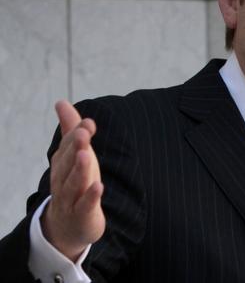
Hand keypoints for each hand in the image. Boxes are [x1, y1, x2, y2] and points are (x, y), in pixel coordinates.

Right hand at [41, 100, 104, 260]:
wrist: (68, 226)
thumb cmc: (74, 183)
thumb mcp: (73, 155)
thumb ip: (70, 129)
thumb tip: (61, 102)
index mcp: (63, 164)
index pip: (68, 147)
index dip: (76, 134)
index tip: (88, 122)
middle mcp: (63, 179)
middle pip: (68, 163)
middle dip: (75, 148)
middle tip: (83, 133)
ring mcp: (71, 198)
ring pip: (74, 183)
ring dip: (80, 169)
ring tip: (87, 154)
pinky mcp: (82, 215)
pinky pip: (85, 206)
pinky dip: (91, 196)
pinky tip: (99, 186)